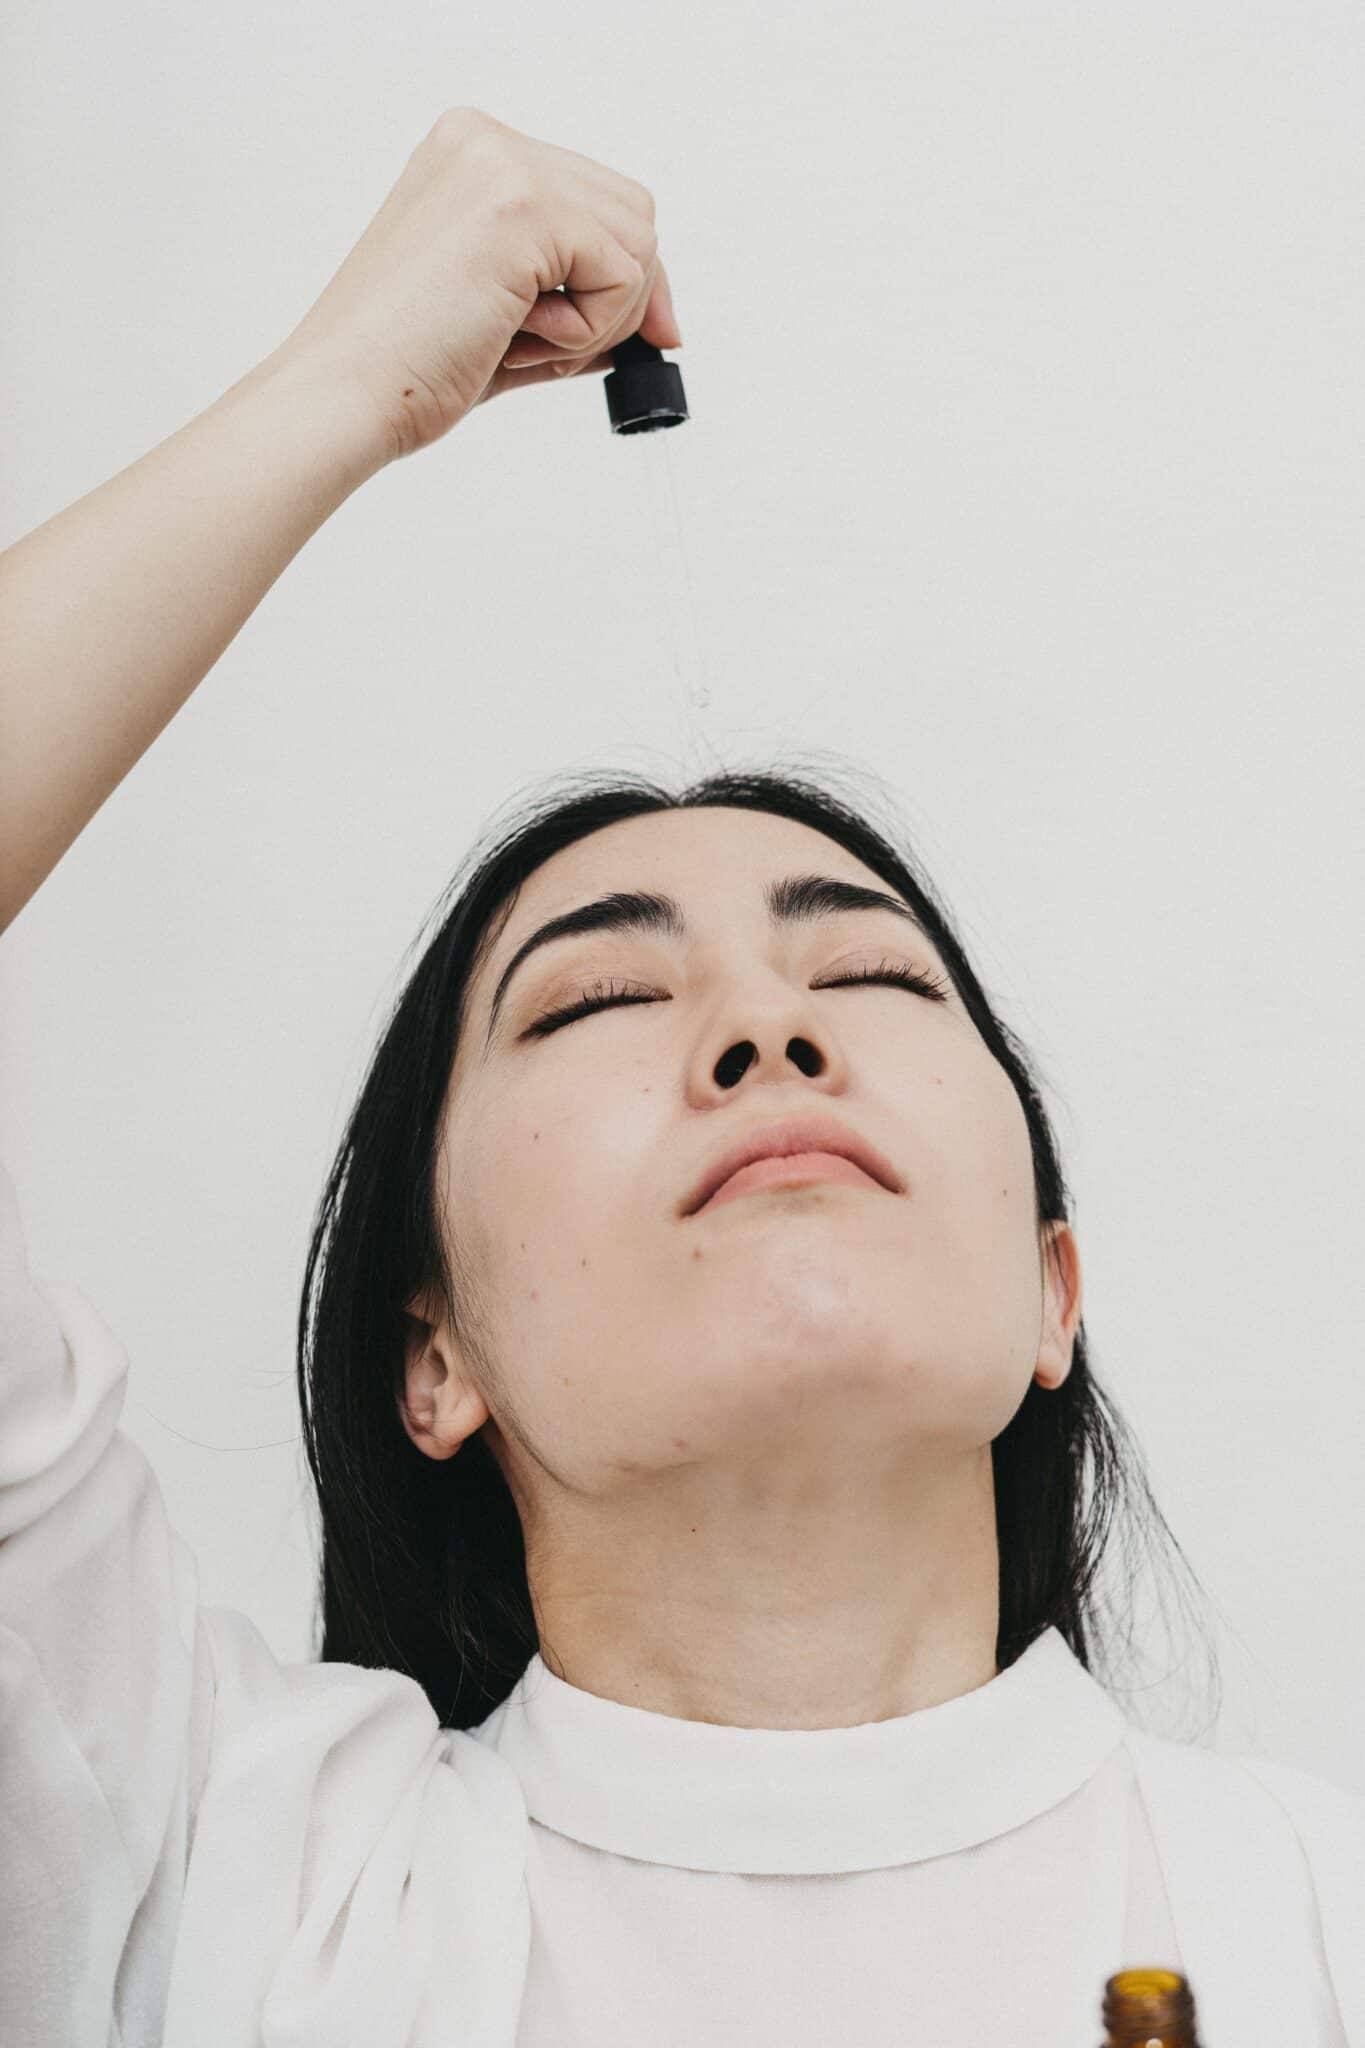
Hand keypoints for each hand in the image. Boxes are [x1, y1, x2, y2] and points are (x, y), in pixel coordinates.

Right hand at [272, 106, 681, 464]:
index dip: (626, 276)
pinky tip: (519, 342)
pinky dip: (591, 330)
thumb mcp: (502, 314)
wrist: (343, 394)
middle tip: (556, 351)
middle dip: (622, 298)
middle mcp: (485, 143)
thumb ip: (572, 298)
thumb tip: (658, 320)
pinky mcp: (524, 208)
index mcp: (471, 155)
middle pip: (633, 212)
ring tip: (525, 345)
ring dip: (602, 319)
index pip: (598, 199)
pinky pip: (622, 274)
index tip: (640, 337)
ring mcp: (503, 166)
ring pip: (637, 241)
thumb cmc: (403, 366)